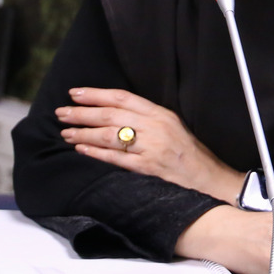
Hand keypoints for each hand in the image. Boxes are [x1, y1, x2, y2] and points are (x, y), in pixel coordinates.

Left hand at [57, 87, 242, 201]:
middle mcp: (156, 127)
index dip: (96, 94)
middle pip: (111, 114)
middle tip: (61, 112)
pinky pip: (116, 158)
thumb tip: (112, 112)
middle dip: (83, 112)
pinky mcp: (149, 168)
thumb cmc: (189, 154)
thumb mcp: (172, 126)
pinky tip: (81, 149)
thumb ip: (147, 118)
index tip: (75, 93)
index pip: (122, 97)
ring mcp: (152, 148)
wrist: (211, 179)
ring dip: (84, 132)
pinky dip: (96, 152)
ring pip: (110, 135)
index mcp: (161, 113)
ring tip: (66, 132)